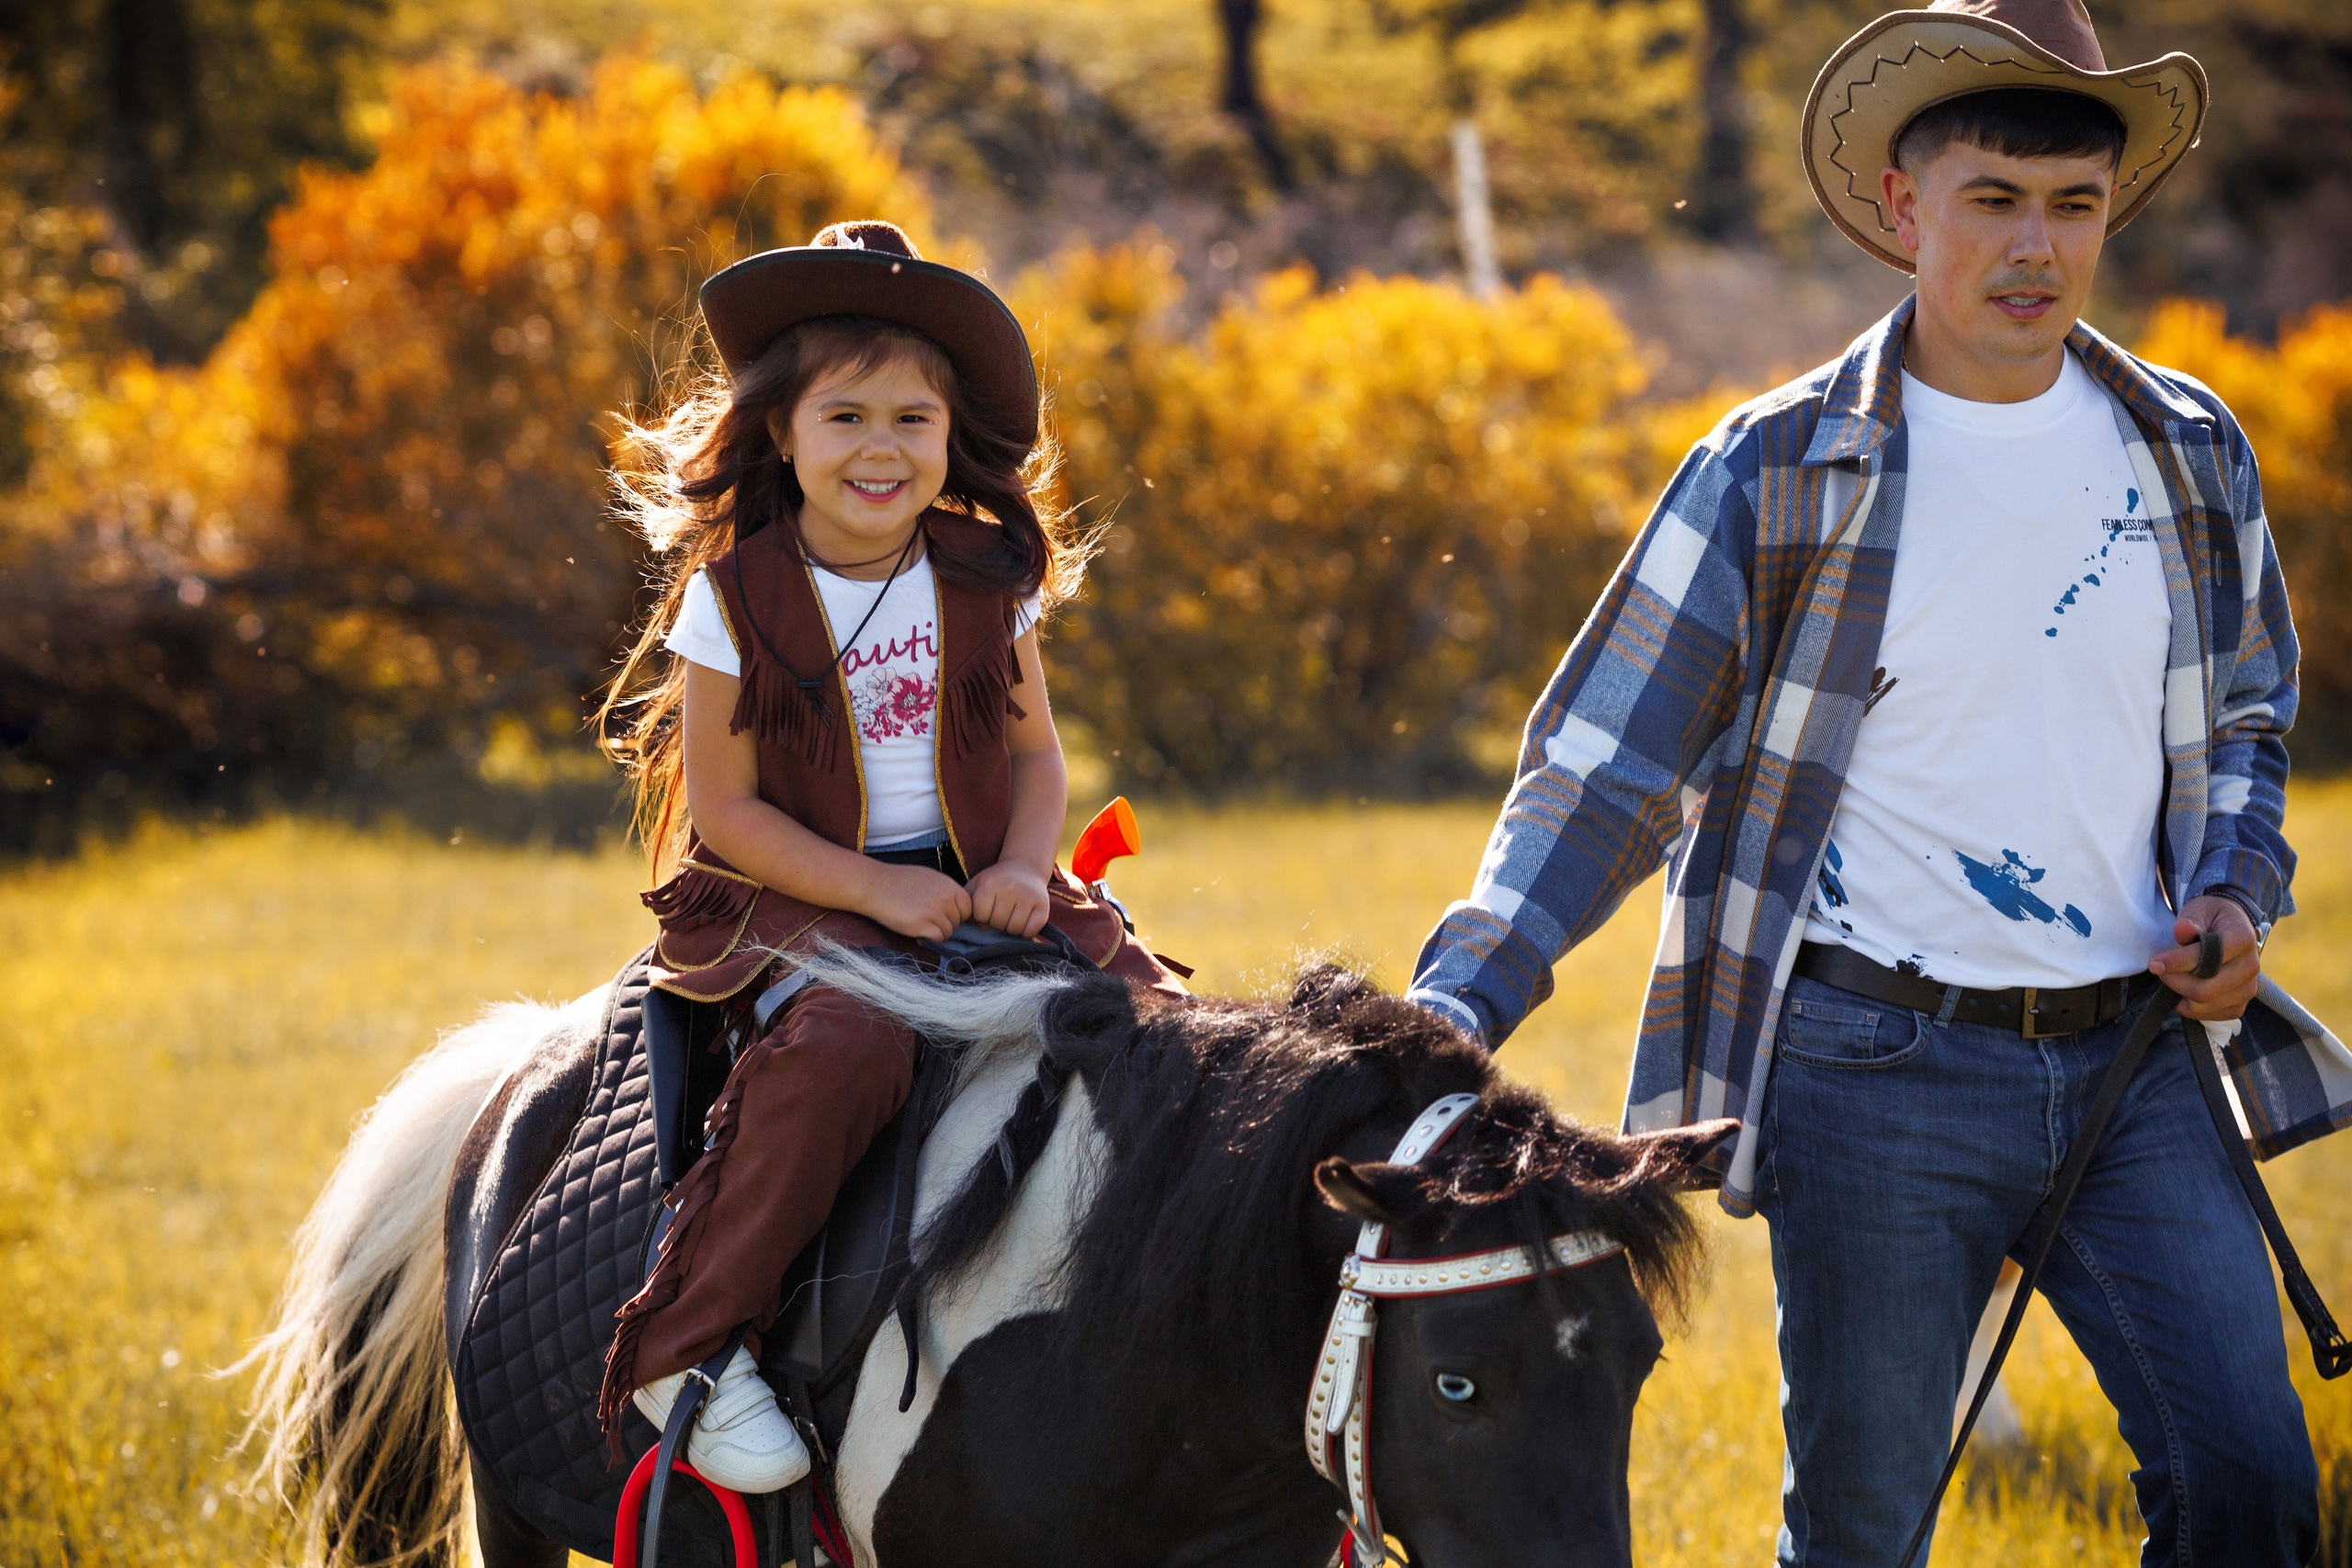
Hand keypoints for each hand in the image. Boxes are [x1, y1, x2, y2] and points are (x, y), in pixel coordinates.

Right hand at [861, 864, 972, 942]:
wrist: (875, 885)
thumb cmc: (900, 881)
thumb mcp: (930, 878)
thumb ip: (946, 891)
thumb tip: (957, 907)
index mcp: (949, 885)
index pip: (968, 907)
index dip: (958, 913)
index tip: (944, 913)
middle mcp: (945, 898)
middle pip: (958, 922)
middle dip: (946, 923)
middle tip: (927, 918)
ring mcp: (934, 912)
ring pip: (948, 932)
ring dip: (936, 931)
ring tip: (920, 922)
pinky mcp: (922, 925)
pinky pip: (938, 939)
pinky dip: (930, 938)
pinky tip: (918, 931)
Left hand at [967, 862, 1050, 937]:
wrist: (1025, 867)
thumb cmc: (997, 881)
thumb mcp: (977, 885)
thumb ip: (969, 905)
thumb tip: (980, 926)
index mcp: (989, 884)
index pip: (980, 916)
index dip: (982, 915)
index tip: (988, 907)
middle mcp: (1010, 888)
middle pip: (997, 924)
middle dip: (997, 921)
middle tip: (1003, 910)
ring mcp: (1028, 896)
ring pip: (1014, 930)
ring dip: (1012, 927)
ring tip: (1013, 914)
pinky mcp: (1043, 905)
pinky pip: (1031, 932)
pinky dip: (1027, 932)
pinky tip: (1025, 920)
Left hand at [2149, 895, 2260, 1021]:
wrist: (2230, 927)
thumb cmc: (2211, 918)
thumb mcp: (2199, 910)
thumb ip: (2189, 922)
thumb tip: (2182, 930)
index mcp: (2242, 939)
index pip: (2208, 958)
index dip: (2177, 963)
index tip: (2154, 962)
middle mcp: (2250, 967)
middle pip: (2205, 989)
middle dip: (2175, 981)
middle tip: (2160, 970)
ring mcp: (2248, 988)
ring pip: (2205, 1005)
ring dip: (2180, 994)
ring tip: (2172, 978)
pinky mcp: (2240, 1004)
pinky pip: (2212, 1016)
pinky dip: (2191, 1008)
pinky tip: (2182, 992)